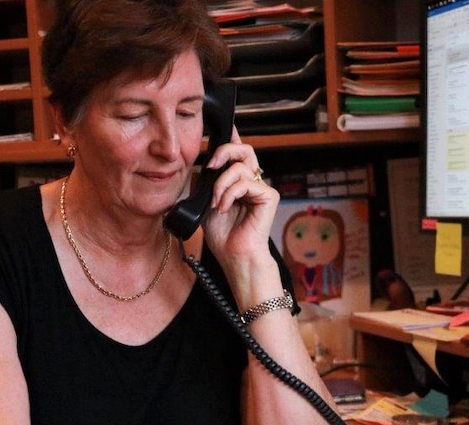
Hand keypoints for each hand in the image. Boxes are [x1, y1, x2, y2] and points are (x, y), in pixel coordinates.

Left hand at [201, 130, 277, 261]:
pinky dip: (230, 193)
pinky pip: (245, 182)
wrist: (234, 256)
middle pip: (243, 149)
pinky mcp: (269, 195)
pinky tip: (224, 207)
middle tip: (211, 164)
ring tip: (216, 202)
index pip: (237, 153)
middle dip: (224, 150)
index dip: (232, 137)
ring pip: (240, 166)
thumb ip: (204, 185)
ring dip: (221, 183)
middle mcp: (252, 182)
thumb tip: (199, 168)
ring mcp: (261, 188)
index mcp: (239, 182)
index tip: (224, 124)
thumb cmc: (223, 236)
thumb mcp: (205, 204)